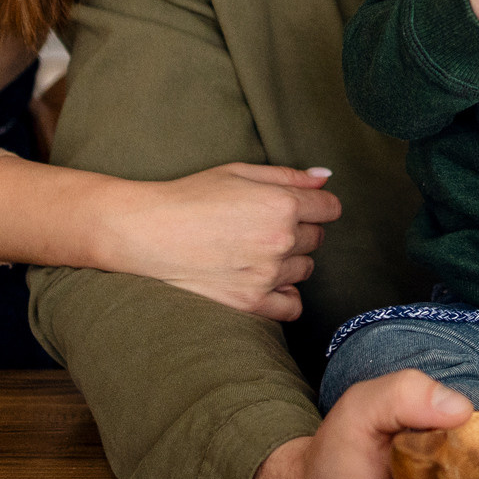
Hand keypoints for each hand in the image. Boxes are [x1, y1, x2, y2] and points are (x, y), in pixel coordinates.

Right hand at [92, 163, 340, 320]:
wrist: (149, 231)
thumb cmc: (191, 196)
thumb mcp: (239, 172)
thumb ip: (288, 175)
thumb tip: (325, 177)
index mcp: (282, 204)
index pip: (329, 208)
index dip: (316, 205)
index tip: (300, 206)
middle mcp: (280, 240)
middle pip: (317, 238)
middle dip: (299, 230)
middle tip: (263, 226)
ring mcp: (267, 274)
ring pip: (305, 269)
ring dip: (289, 260)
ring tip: (255, 250)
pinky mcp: (251, 302)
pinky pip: (291, 307)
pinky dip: (286, 296)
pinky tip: (268, 281)